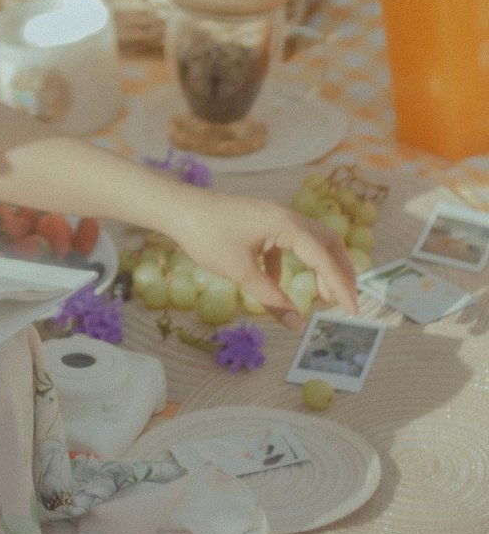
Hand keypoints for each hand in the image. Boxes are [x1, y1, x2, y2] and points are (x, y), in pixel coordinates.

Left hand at [165, 186, 358, 326]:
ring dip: (320, 267)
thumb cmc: (208, 237)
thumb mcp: (241, 273)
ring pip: (310, 242)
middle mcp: (286, 216)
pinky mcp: (261, 222)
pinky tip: (277, 284)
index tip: (354, 312)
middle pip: (327, 243)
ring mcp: (274, 217)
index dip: (341, 286)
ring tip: (322, 296)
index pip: (325, 258)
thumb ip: (272, 299)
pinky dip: (292, 264)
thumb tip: (297, 325)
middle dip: (339, 273)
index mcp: (287, 224)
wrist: (179, 209)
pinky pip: (288, 243)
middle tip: (346, 302)